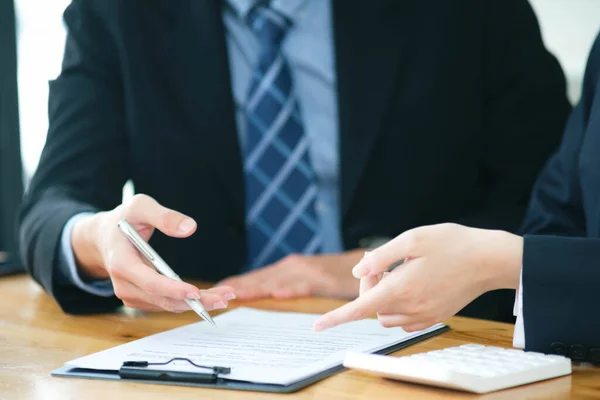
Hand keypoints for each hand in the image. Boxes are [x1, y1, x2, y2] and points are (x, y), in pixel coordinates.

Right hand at [71, 194, 234, 312]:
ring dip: (197, 304)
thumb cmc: (125, 218)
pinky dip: (188, 302)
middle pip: (164, 299)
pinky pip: (167, 304)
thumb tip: (190, 227)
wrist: (104, 237)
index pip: (149, 282)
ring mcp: (131, 295)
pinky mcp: (140, 299)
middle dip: (196, 301)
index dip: (173, 289)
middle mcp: (124, 285)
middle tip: (225, 298)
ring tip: (225, 297)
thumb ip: (164, 216)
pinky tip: (208, 297)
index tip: (195, 292)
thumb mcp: (140, 206)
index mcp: (121, 263)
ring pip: (168, 305)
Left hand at [217, 250, 364, 299]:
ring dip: (257, 286)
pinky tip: (278, 293)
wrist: (365, 265)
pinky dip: (289, 289)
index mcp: (288, 268)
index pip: (257, 276)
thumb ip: (288, 285)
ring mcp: (307, 271)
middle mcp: (294, 266)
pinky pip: (303, 285)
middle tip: (218, 294)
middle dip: (240, 285)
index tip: (218, 290)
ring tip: (238, 293)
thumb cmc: (333, 275)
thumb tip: (268, 295)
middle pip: (261, 277)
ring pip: (277, 280)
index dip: (238, 282)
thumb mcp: (307, 278)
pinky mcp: (322, 279)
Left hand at [313, 224, 522, 331]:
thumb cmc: (451, 244)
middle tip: (382, 262)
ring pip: (385, 315)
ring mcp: (424, 316)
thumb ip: (380, 257)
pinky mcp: (435, 317)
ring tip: (400, 271)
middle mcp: (411, 307)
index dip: (336, 317)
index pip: (359, 308)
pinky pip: (404, 319)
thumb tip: (357, 273)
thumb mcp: (412, 239)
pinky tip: (412, 284)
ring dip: (383, 297)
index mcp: (401, 287)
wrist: (489, 259)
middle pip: (371, 306)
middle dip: (369, 286)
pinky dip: (398, 306)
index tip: (317, 326)